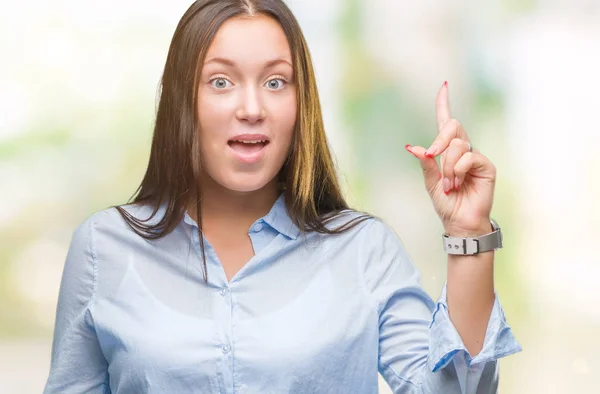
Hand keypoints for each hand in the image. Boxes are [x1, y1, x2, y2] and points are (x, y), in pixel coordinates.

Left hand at [405, 82, 495, 235]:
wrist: (459, 222)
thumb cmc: (446, 203)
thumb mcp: (430, 183)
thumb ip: (425, 164)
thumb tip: (412, 147)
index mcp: (447, 151)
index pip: (446, 123)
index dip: (444, 105)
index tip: (444, 87)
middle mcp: (462, 150)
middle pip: (452, 127)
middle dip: (439, 140)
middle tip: (432, 156)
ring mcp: (475, 156)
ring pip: (457, 145)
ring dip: (447, 166)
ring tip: (448, 185)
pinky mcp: (486, 166)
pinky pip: (468, 157)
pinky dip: (458, 170)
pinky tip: (458, 184)